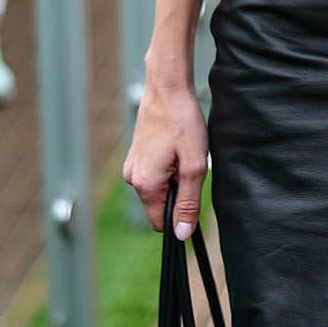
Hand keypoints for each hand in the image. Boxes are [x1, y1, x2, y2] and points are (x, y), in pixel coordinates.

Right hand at [122, 65, 208, 237]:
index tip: (195, 200)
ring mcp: (132, 167)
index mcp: (144, 184)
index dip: (180, 219)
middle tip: (190, 168)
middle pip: (160, 206)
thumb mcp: (194, 166)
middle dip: (180, 195)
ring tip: (183, 155)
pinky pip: (156, 176)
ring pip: (159, 189)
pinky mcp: (137, 158)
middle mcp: (132, 179)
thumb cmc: (183, 125)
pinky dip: (170, 169)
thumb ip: (189, 202)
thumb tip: (182, 234)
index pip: (160, 223)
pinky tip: (176, 150)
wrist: (167, 92)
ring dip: (176, 180)